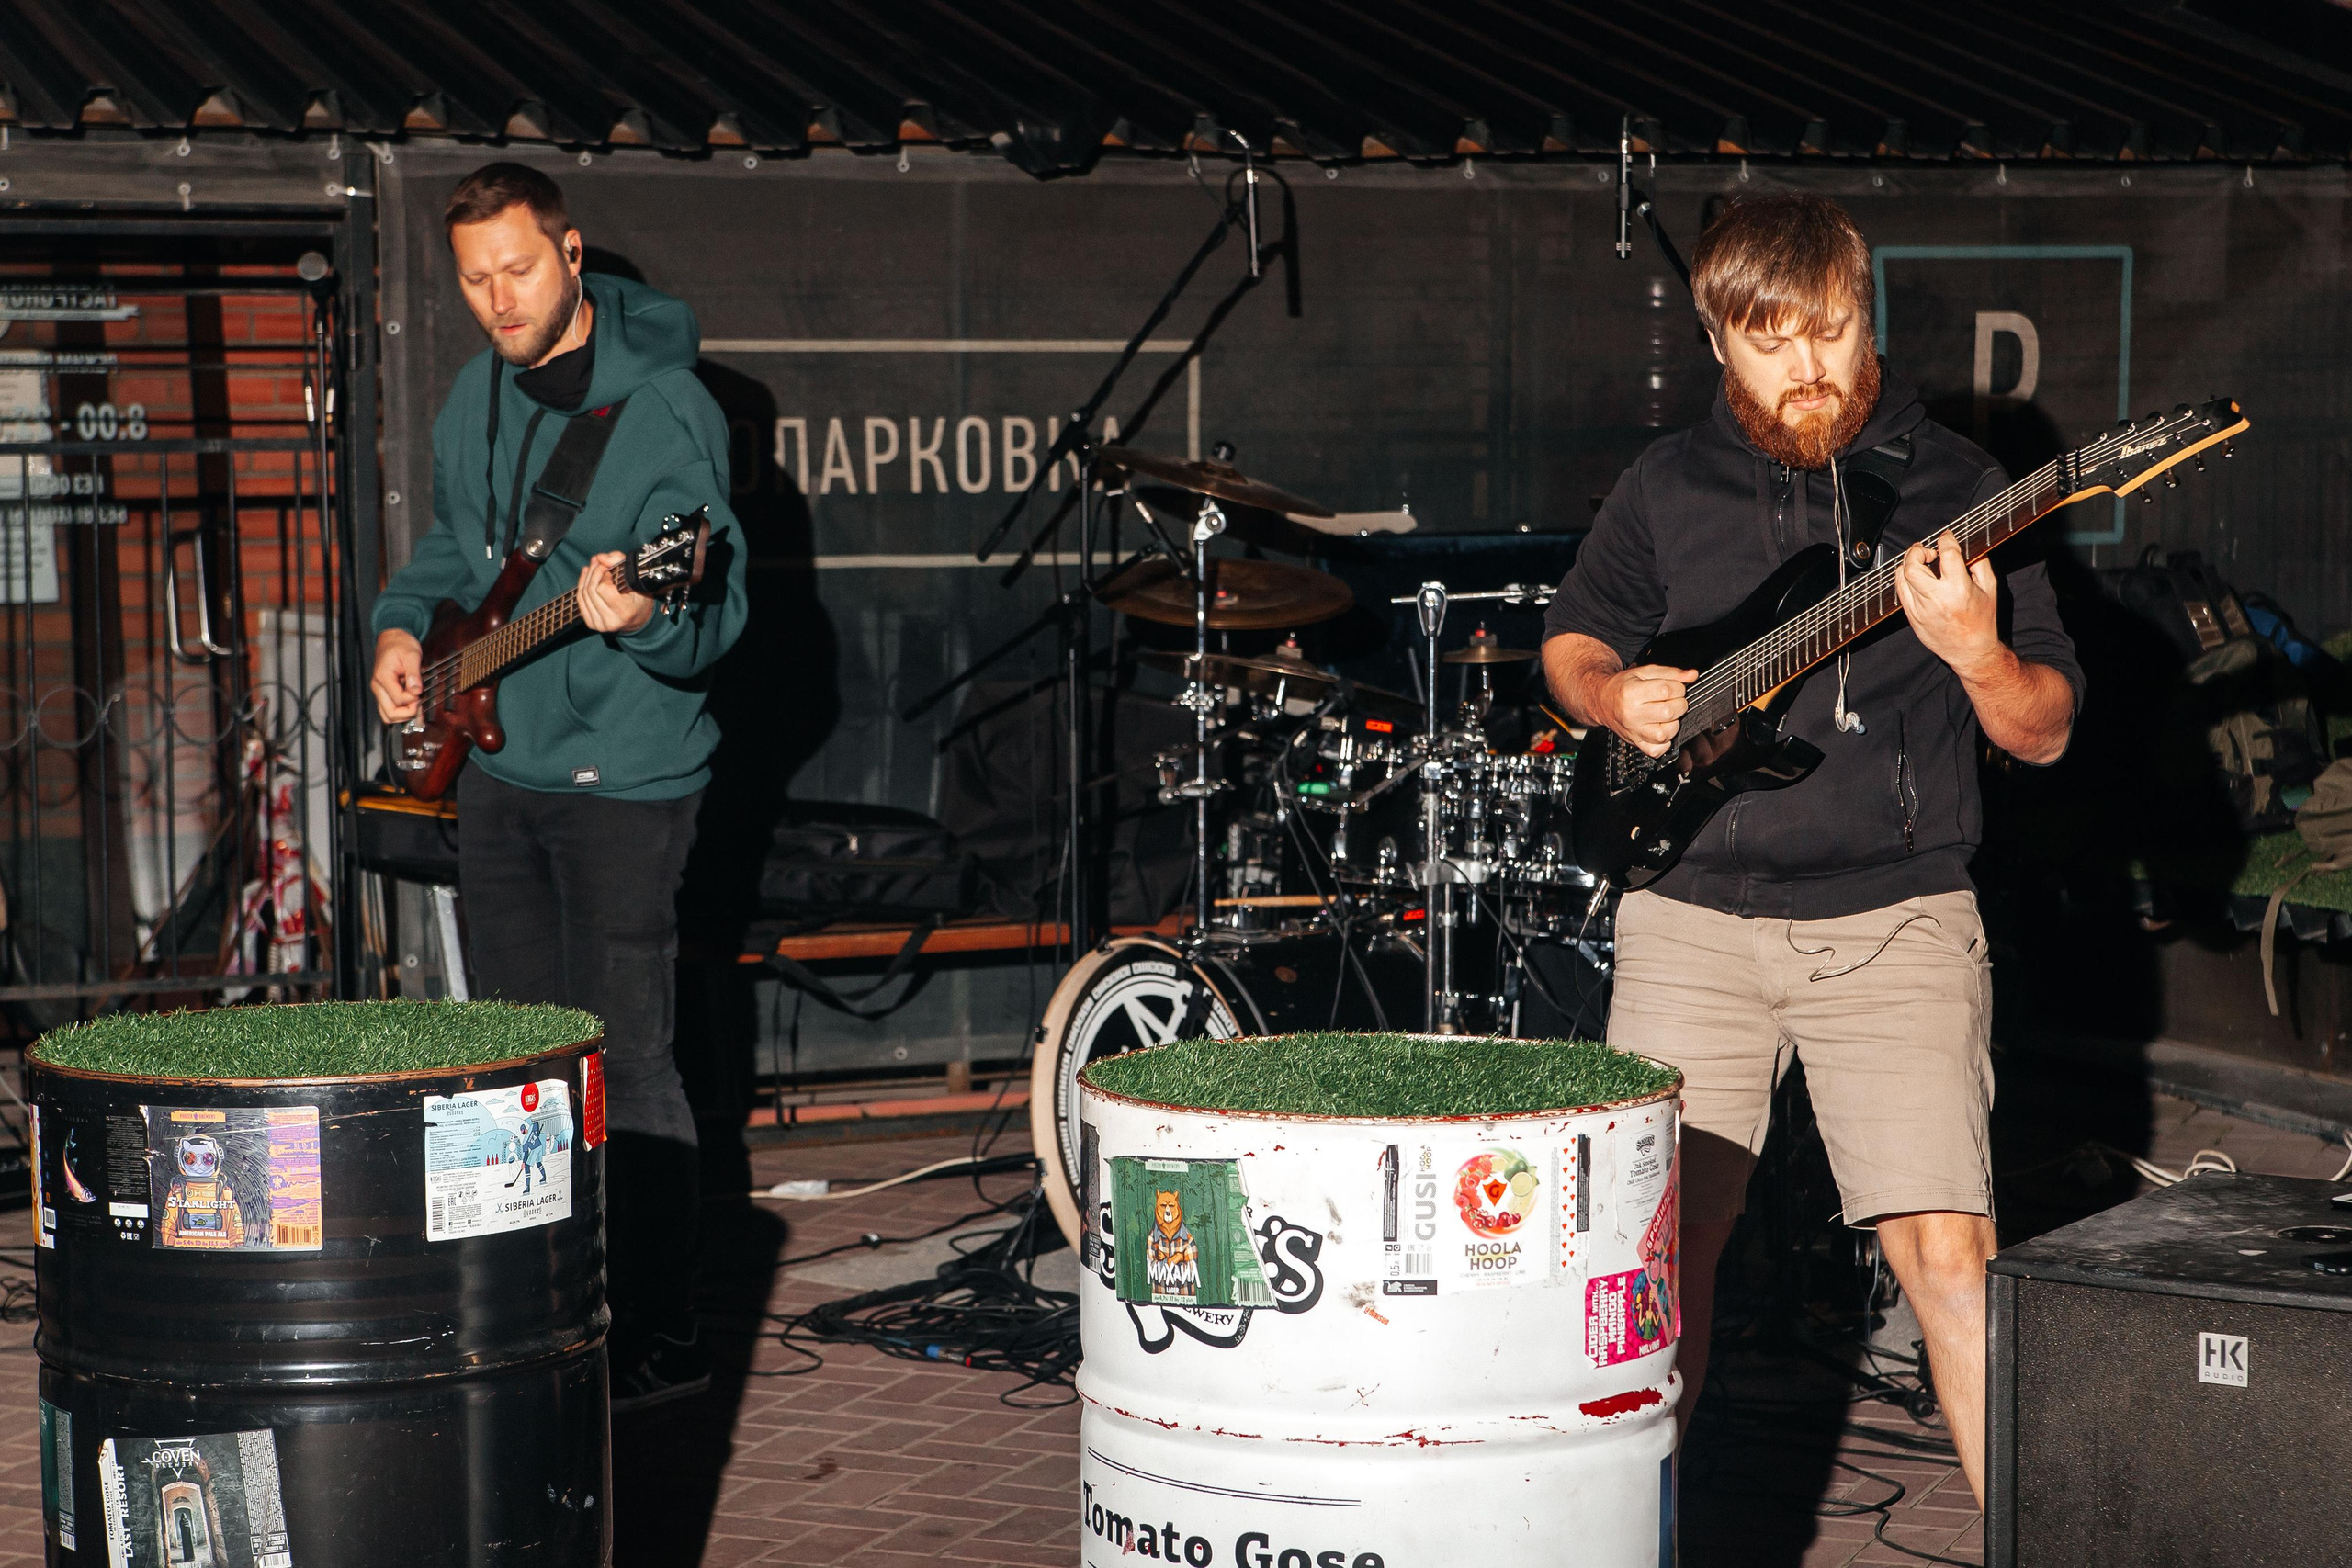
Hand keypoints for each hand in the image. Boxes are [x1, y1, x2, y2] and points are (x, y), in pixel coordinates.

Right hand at [371, 629, 422, 722]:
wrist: (392, 639)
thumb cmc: (401, 645)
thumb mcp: (411, 654)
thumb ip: (414, 673)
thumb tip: (416, 690)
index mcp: (383, 677)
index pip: (398, 700)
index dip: (413, 700)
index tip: (421, 691)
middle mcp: (378, 687)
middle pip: (390, 714)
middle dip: (408, 713)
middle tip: (420, 702)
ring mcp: (379, 691)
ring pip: (388, 716)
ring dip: (404, 716)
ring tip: (416, 704)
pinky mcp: (383, 693)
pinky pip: (389, 710)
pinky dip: (400, 712)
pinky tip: (411, 705)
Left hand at [577, 550, 653, 634]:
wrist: (638, 619)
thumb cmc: (639, 596)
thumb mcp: (636, 577)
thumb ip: (619, 561)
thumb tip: (600, 558)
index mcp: (625, 611)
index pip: (603, 589)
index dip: (603, 576)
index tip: (609, 571)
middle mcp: (611, 621)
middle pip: (591, 591)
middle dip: (593, 573)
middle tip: (598, 562)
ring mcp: (599, 624)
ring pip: (584, 595)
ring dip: (586, 577)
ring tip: (593, 566)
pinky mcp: (591, 624)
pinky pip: (580, 601)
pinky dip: (581, 585)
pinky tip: (586, 575)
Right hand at [1603, 663, 1696, 757]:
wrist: (1602, 701)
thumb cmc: (1623, 686)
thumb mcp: (1645, 672)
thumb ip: (1671, 673)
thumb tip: (1692, 675)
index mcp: (1632, 692)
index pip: (1667, 690)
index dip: (1678, 687)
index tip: (1675, 687)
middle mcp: (1631, 714)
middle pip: (1669, 712)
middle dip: (1679, 704)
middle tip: (1672, 700)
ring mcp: (1634, 731)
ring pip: (1665, 733)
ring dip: (1673, 723)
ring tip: (1667, 715)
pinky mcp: (1636, 743)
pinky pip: (1657, 750)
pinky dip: (1664, 742)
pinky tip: (1660, 729)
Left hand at [1895, 529, 2000, 675]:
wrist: (1972, 651)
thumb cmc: (1983, 621)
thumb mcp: (1990, 589)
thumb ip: (1979, 564)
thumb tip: (1966, 547)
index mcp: (1959, 590)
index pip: (1946, 555)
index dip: (1945, 540)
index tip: (1946, 538)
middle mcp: (1936, 600)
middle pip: (1913, 566)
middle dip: (1916, 552)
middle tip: (1926, 550)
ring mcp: (1921, 610)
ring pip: (1902, 579)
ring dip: (1908, 564)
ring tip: (1919, 561)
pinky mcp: (1913, 618)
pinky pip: (1901, 593)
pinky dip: (1904, 580)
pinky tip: (1914, 577)